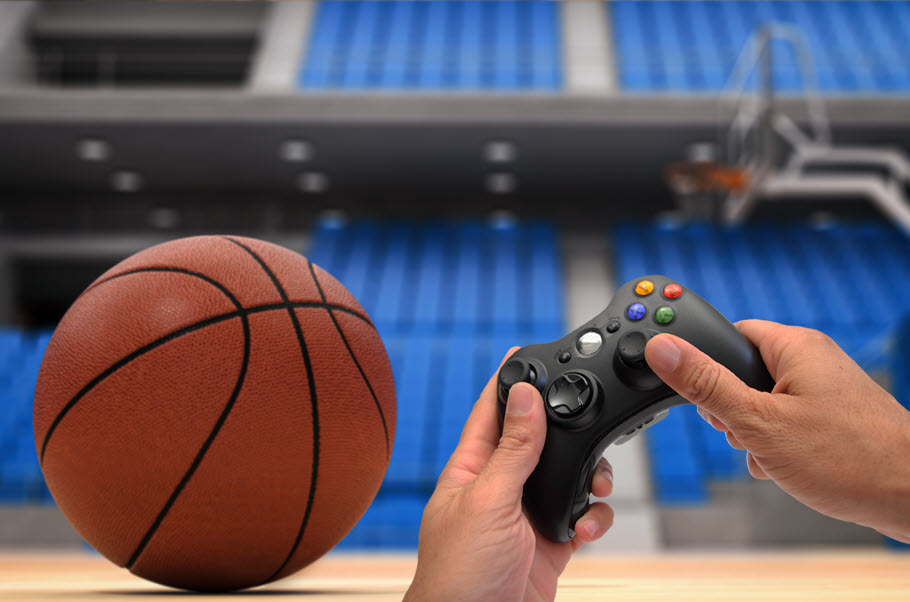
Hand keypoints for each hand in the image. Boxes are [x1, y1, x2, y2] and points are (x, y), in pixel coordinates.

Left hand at [404, 349, 613, 601]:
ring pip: (567, 475)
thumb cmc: (459, 573)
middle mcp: (500, 486)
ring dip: (589, 478)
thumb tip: (526, 396)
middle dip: (566, 432)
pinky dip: (593, 517)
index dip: (508, 382)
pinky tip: (584, 527)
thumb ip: (512, 450)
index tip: (523, 353)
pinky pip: (582, 514)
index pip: (490, 412)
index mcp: (473, 468)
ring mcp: (525, 514)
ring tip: (594, 487)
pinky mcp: (550, 541)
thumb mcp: (489, 501)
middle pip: (538, 439)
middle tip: (588, 422)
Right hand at [644, 320, 909, 541]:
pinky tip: (783, 467)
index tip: (691, 389)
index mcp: (793, 346)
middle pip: (741, 372)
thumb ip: (705, 384)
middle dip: (730, 409)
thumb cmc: (851, 457)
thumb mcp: (758, 421)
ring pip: (761, 403)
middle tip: (742, 431)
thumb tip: (662, 349)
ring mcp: (824, 389)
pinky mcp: (832, 416)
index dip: (703, 363)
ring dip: (752, 433)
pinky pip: (785, 421)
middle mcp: (811, 360)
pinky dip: (776, 444)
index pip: (728, 334)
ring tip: (769, 455)